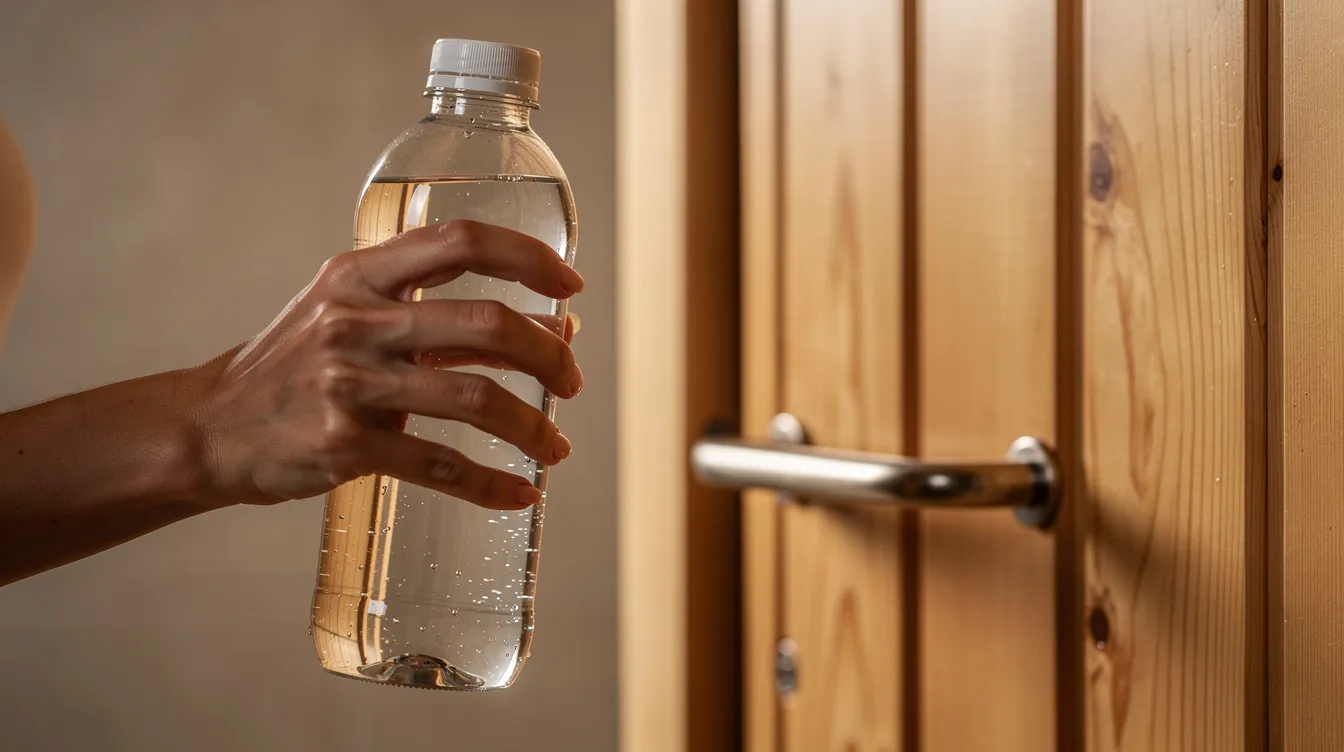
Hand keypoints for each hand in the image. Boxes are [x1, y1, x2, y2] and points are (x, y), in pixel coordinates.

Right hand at [185, 220, 583, 509]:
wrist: (209, 428)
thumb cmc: (300, 368)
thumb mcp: (358, 321)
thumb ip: (448, 320)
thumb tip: (557, 329)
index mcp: (360, 274)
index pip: (460, 241)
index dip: (527, 258)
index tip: (571, 288)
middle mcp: (355, 318)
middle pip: (486, 322)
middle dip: (548, 356)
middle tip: (574, 383)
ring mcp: (347, 381)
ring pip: (474, 397)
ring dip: (531, 427)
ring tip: (557, 448)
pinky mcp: (343, 444)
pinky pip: (439, 465)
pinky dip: (489, 485)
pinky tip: (518, 495)